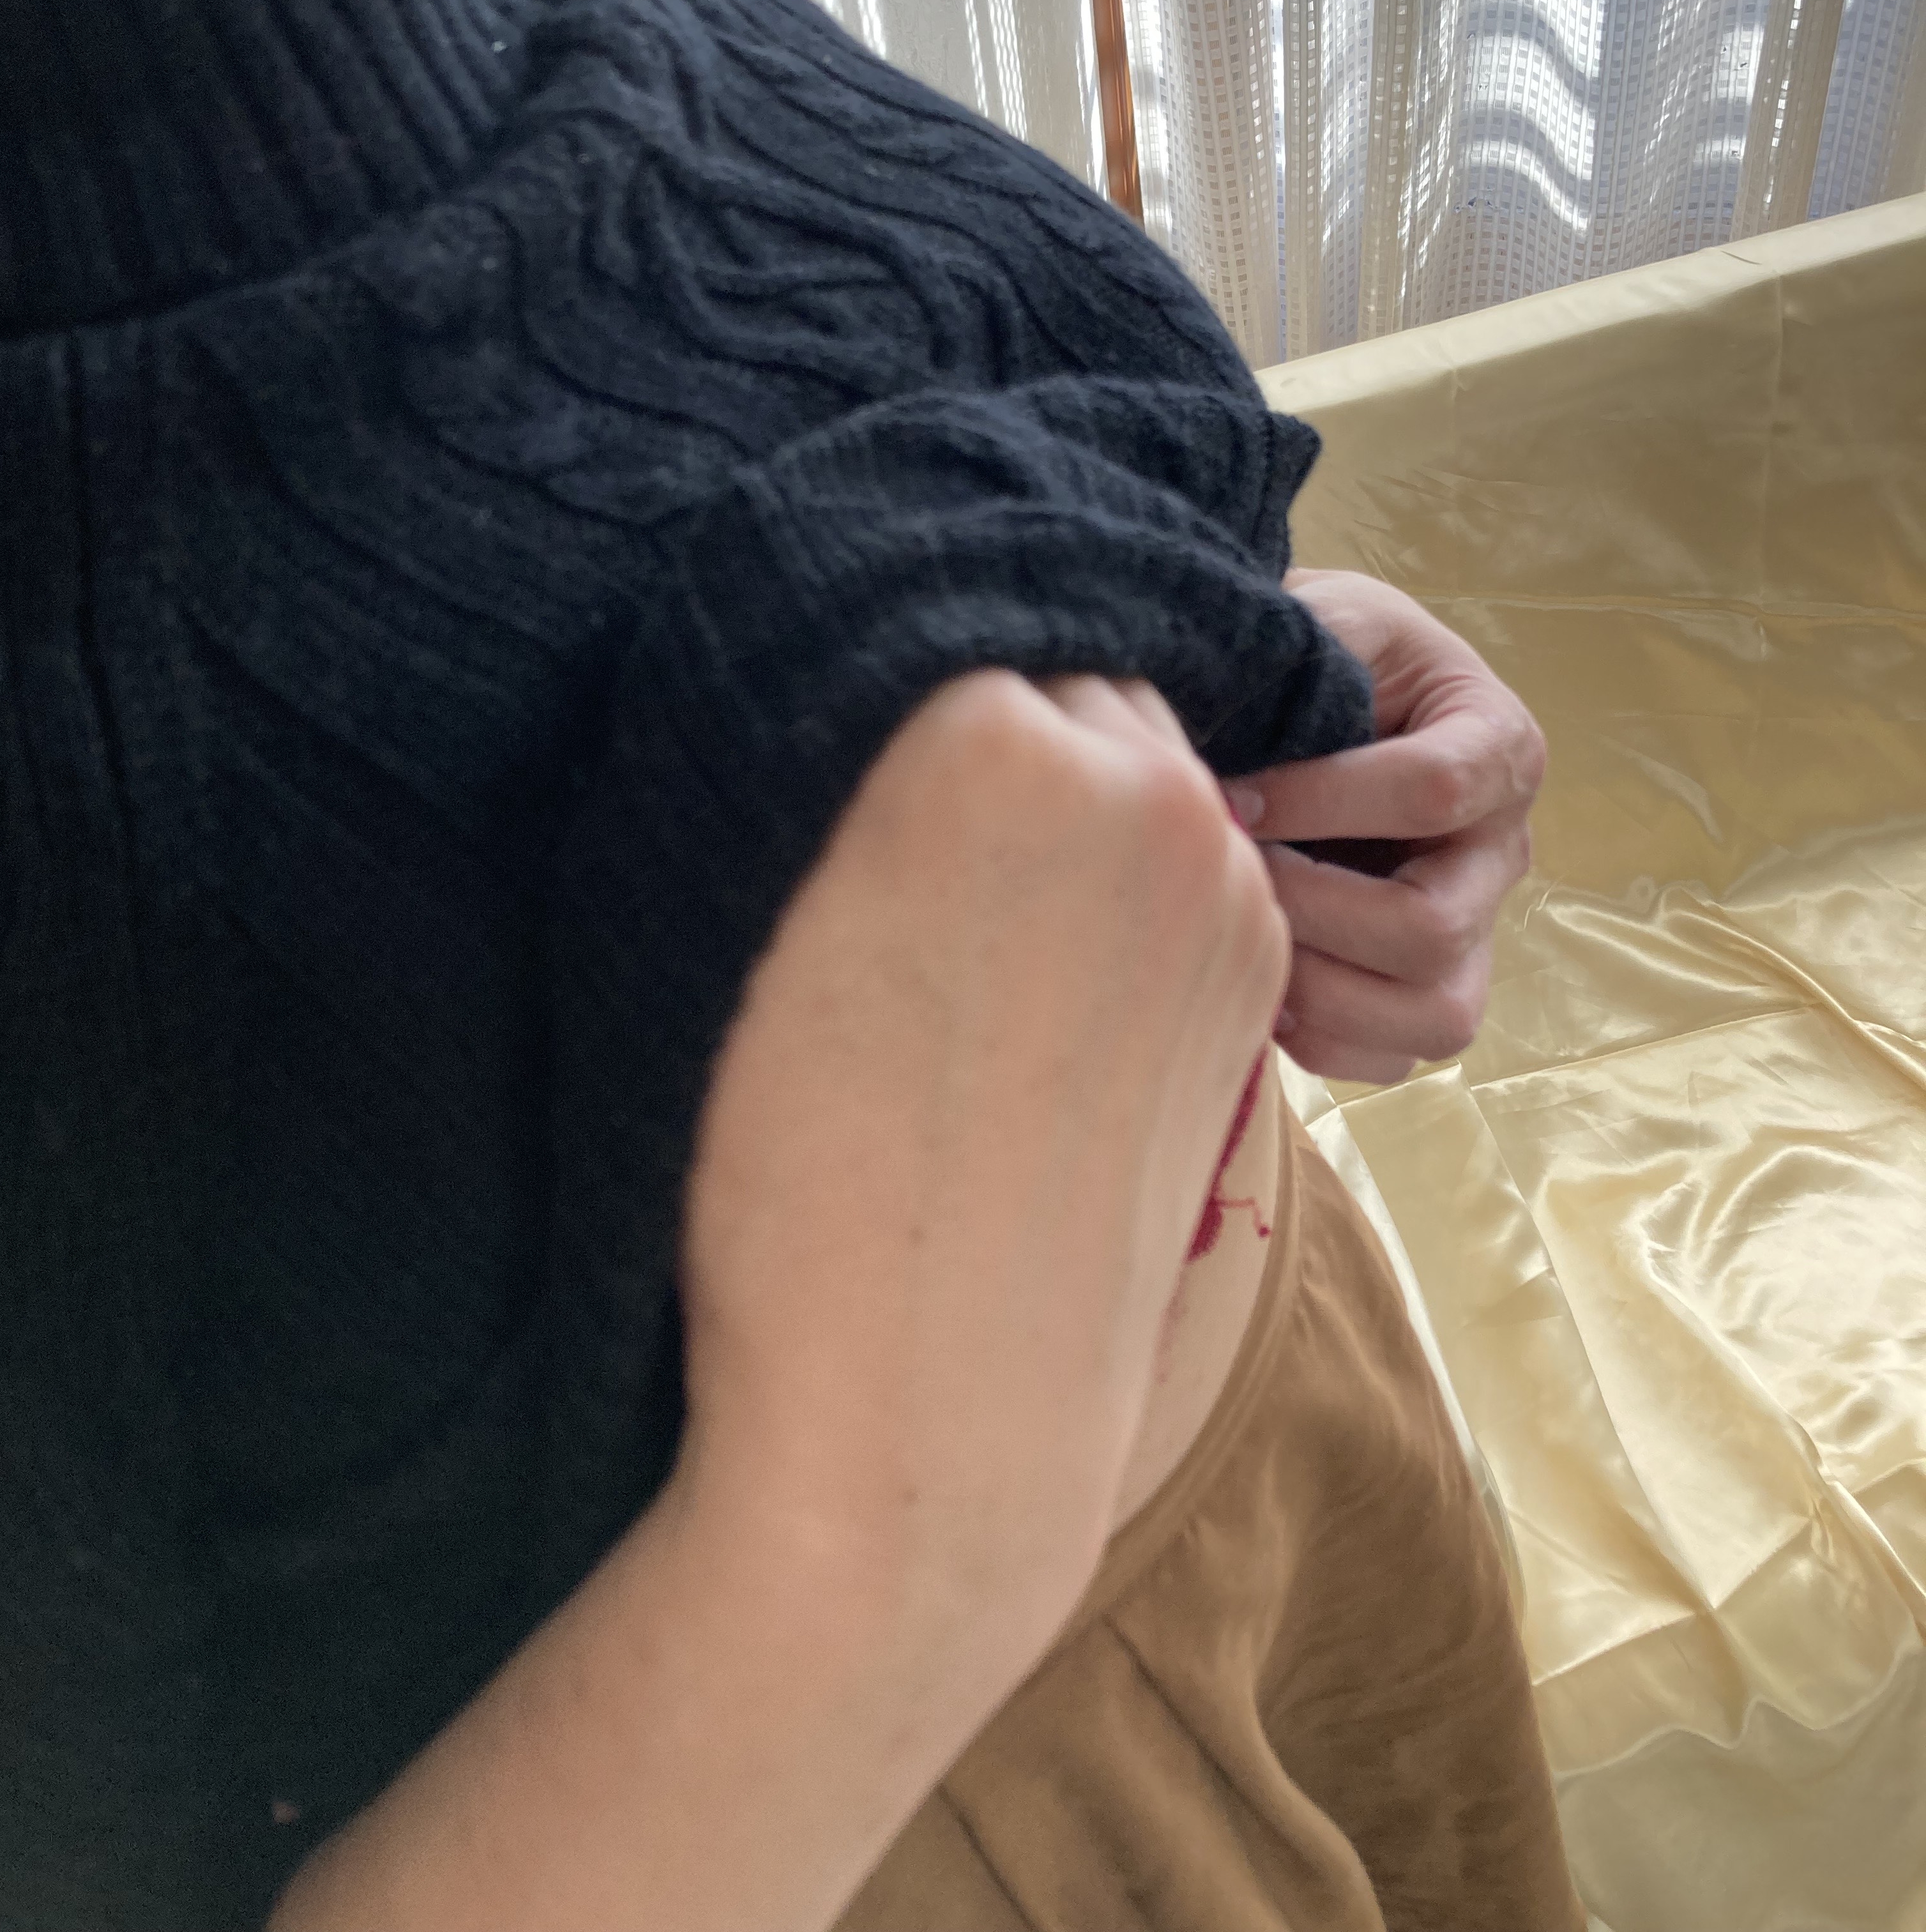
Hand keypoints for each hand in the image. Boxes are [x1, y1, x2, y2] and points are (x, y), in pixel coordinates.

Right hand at [272, 687, 1289, 1931]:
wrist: (925, 1401)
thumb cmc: (773, 1165)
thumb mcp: (740, 904)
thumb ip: (808, 741)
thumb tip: (860, 667)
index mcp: (978, 731)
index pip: (938, 599)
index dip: (884, 647)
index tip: (840, 690)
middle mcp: (1134, 775)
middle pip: (1054, 665)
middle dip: (988, 707)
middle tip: (906, 804)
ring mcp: (1222, 877)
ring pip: (1136, 756)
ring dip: (1068, 788)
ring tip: (978, 902)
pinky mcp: (1260, 969)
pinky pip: (1190, 856)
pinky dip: (1130, 873)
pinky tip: (1049, 971)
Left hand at [1225, 570, 1544, 1088]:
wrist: (1324, 695)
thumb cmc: (1328, 653)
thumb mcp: (1330, 617)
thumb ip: (1305, 648)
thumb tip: (1218, 729)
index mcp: (1499, 747)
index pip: (1434, 791)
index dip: (1321, 802)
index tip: (1228, 797)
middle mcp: (1502, 852)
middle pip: (1435, 927)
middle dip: (1311, 910)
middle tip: (1228, 877)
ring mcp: (1473, 932)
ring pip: (1435, 1015)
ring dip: (1319, 990)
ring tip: (1244, 938)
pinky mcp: (1427, 992)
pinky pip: (1392, 1058)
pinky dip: (1318, 1040)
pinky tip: (1259, 983)